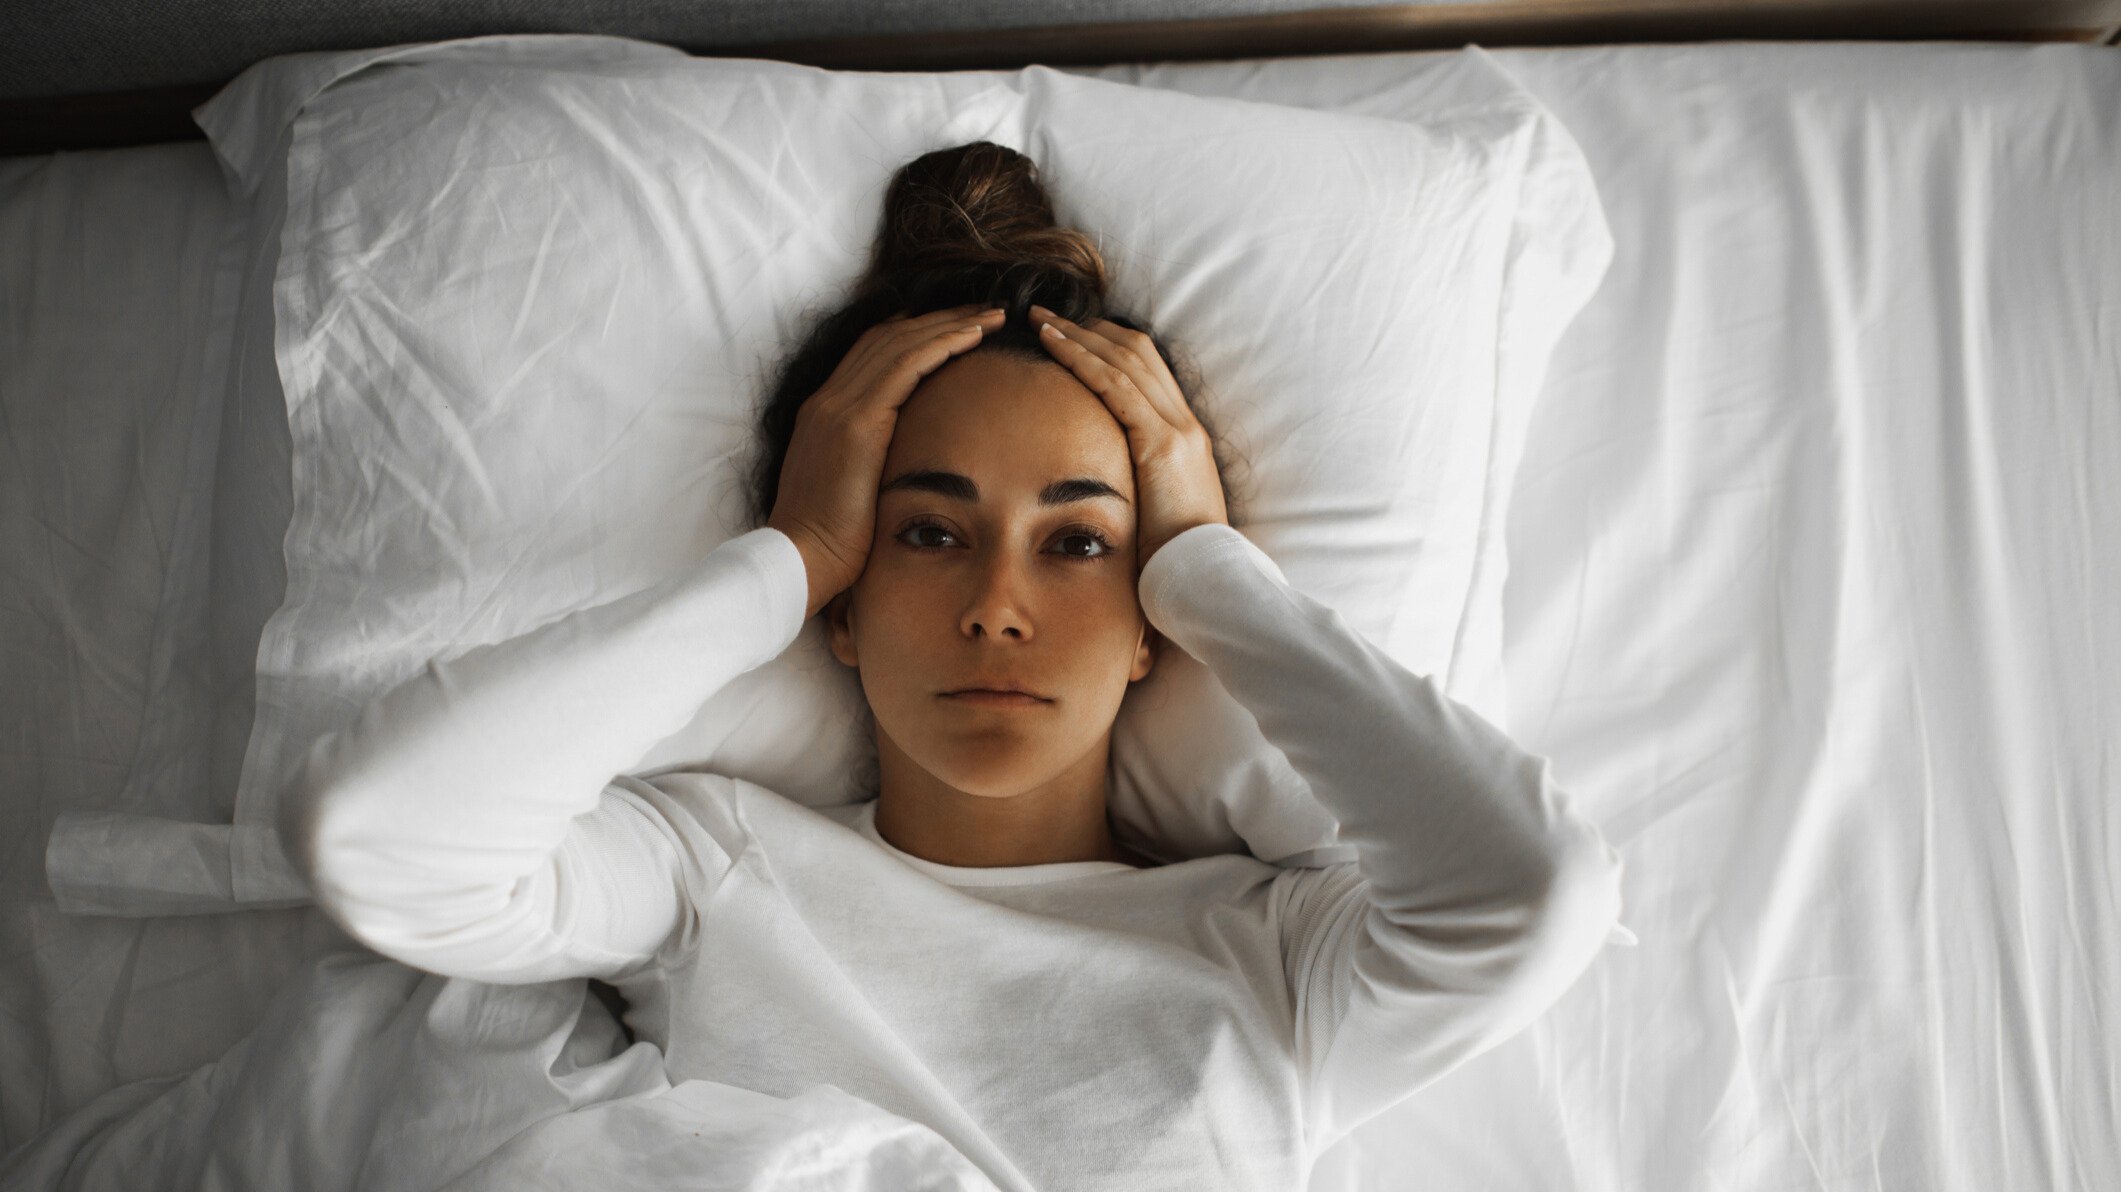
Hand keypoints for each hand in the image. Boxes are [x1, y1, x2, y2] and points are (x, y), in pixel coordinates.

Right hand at [767, 305, 1006, 617]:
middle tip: (982, 310)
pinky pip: (906, 365)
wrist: (799, 561)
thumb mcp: (851, 491)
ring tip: (991, 316)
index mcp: (825, 414)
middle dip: (938, 319)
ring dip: (949, 324)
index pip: (872, 354)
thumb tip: (907, 466)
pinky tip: (973, 337)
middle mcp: (828, 401)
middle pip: (887, 337)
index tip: (954, 327)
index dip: (914, 334)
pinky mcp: (857, 423)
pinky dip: (942, 344)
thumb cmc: (828, 543)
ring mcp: (839, 407)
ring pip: (900, 342)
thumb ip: (872, 465)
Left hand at [1030, 305, 1228, 565]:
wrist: (1205, 579)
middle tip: (1048, 316)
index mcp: (1185, 438)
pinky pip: (1116, 385)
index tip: (1073, 336)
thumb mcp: (1154, 513)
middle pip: (1138, 352)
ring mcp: (1178, 430)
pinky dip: (1081, 358)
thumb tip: (1101, 493)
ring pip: (1125, 359)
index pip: (1148, 372)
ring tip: (1040, 321)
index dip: (1109, 346)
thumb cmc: (1175, 559)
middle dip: (1091, 328)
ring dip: (1079, 335)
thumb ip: (1135, 490)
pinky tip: (1052, 345)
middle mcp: (1185, 424)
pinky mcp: (1162, 444)